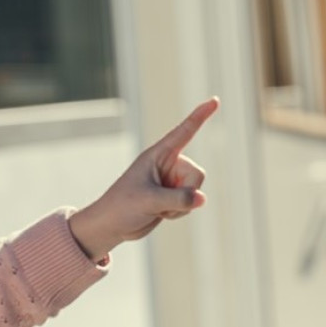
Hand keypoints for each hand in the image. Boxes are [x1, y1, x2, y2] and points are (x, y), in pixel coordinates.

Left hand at [68, 97, 218, 259]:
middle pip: (197, 174)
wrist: (111, 226)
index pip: (184, 132)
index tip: (214, 100)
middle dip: (184, 192)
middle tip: (158, 202)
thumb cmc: (121, 207)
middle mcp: (168, 165)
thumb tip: (201, 199)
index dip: (200, 116)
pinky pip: (192, 202)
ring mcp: (172, 181)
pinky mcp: (173, 195)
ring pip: (196, 190)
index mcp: (157, 155)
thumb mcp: (149, 201)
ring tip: (156, 207)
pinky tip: (160, 213)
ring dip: (180, 206)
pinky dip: (179, 212)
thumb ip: (178, 199)